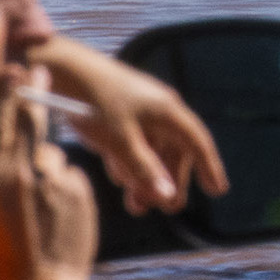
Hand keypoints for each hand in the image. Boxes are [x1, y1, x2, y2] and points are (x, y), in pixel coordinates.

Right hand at [0, 73, 98, 279]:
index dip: (7, 91)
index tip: (15, 66)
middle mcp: (25, 172)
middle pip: (31, 123)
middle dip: (36, 98)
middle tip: (44, 72)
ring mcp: (57, 180)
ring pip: (52, 157)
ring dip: (46, 171)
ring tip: (38, 208)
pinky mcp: (82, 191)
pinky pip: (70, 176)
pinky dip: (64, 188)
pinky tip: (56, 215)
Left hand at [35, 36, 229, 214]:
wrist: (61, 70)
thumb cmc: (94, 102)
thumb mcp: (121, 142)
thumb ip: (145, 171)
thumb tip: (168, 197)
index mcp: (168, 111)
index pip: (198, 142)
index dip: (210, 167)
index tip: (217, 190)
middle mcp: (159, 109)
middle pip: (174, 151)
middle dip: (170, 181)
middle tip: (167, 208)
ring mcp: (139, 110)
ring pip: (151, 150)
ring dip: (146, 178)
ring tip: (137, 205)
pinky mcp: (119, 112)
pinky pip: (134, 143)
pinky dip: (130, 163)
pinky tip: (120, 180)